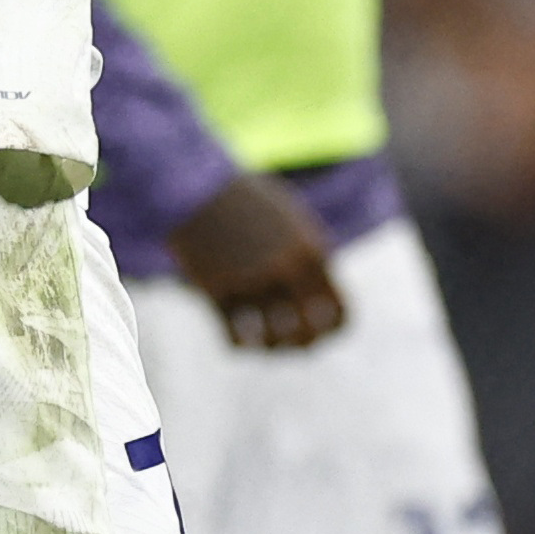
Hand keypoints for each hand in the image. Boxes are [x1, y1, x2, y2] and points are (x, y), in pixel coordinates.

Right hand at [171, 169, 349, 350]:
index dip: (331, 330)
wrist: (196, 186)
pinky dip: (240, 344)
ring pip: (272, 343)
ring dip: (269, 347)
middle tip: (290, 340)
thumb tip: (321, 297)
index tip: (317, 329)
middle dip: (301, 344)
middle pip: (308, 337)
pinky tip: (239, 337)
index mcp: (312, 252)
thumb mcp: (290, 220)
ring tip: (263, 339)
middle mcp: (286, 270)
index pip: (339, 314)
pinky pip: (237, 339)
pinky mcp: (218, 291)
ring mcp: (251, 281)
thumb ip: (310, 257)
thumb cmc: (245, 200)